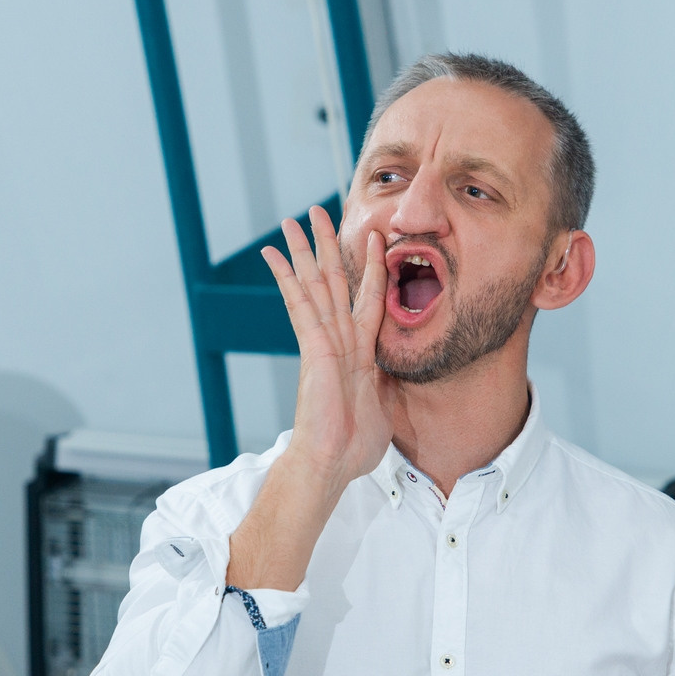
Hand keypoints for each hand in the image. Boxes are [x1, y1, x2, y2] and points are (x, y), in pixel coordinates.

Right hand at [261, 206, 391, 491]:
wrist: (332, 464)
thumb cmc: (354, 445)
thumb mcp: (386, 404)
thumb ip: (389, 381)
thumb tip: (400, 374)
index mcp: (360, 351)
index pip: (367, 298)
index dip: (371, 267)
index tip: (375, 239)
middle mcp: (339, 340)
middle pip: (334, 281)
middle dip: (327, 245)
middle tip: (318, 211)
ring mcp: (323, 342)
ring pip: (315, 285)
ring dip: (306, 250)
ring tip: (294, 218)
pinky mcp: (312, 348)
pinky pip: (300, 305)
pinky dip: (287, 277)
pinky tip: (274, 254)